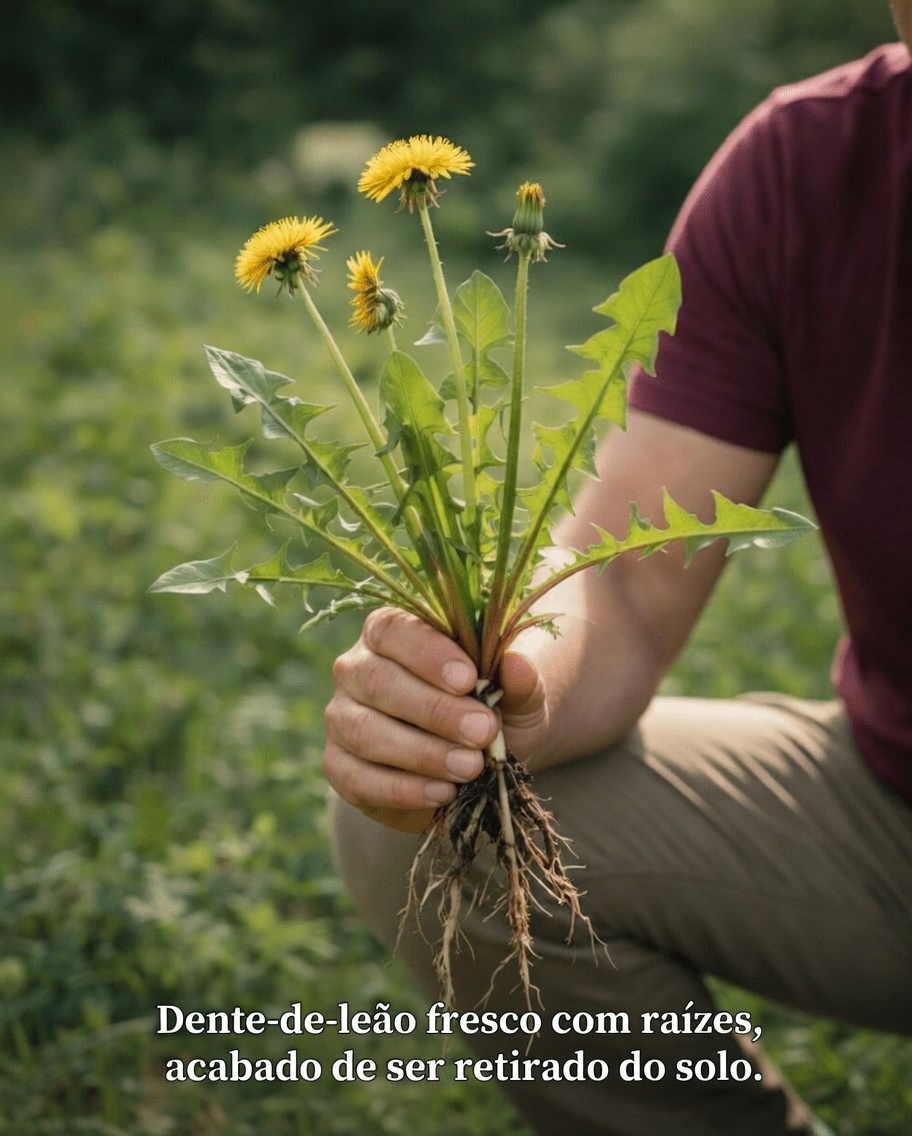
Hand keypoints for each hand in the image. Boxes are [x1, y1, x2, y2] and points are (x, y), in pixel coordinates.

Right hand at [323, 607, 547, 832]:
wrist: (480, 754)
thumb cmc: (493, 704)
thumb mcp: (518, 690)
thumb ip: (521, 677)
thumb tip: (518, 665)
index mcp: (389, 631)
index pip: (392, 629)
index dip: (426, 653)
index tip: (468, 680)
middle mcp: (355, 669)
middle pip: (377, 681)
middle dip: (433, 710)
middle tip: (482, 731)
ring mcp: (341, 717)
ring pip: (364, 731)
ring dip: (421, 753)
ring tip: (470, 767)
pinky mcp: (340, 766)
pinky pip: (357, 779)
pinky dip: (401, 790)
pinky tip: (442, 793)